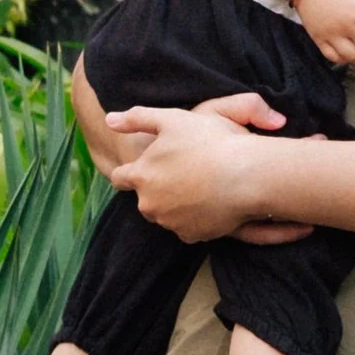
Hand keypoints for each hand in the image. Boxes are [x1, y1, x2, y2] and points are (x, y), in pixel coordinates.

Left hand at [111, 102, 290, 243]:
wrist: (245, 174)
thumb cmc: (209, 143)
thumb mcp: (172, 119)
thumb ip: (137, 118)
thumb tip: (109, 120)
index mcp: (141, 176)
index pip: (121, 178)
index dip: (130, 171)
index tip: (143, 167)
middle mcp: (150, 204)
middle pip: (145, 198)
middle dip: (157, 188)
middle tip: (182, 172)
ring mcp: (171, 222)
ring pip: (167, 214)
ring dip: (176, 204)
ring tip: (200, 184)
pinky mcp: (192, 235)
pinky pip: (188, 227)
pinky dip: (196, 218)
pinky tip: (211, 201)